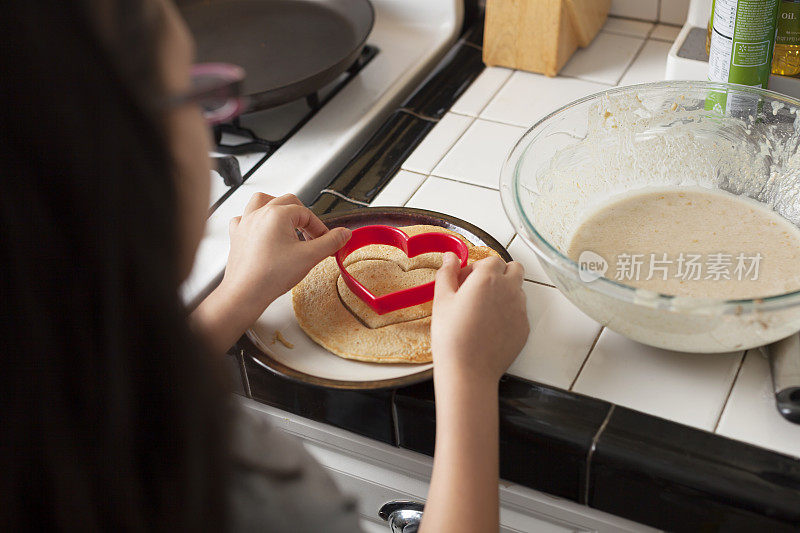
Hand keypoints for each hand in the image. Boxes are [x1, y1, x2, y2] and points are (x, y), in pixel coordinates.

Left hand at [192, 193, 349, 353]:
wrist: (245, 293)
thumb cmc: (270, 276)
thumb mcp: (309, 257)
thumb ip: (330, 243)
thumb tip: (344, 234)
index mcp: (277, 214)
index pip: (307, 213)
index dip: (319, 228)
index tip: (325, 241)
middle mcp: (259, 214)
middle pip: (287, 202)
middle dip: (303, 217)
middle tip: (311, 235)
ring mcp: (246, 223)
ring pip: (262, 201)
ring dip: (277, 208)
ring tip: (287, 221)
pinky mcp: (237, 235)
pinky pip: (244, 217)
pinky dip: (255, 220)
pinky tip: (262, 230)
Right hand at [431, 253, 528, 389]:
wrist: (468, 370)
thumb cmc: (452, 337)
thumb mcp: (442, 300)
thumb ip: (447, 273)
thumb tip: (450, 257)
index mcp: (488, 278)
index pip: (492, 259)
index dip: (477, 268)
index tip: (465, 281)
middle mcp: (509, 290)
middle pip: (514, 268)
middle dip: (499, 273)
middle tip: (480, 288)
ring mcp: (520, 310)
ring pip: (518, 290)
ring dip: (505, 292)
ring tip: (482, 310)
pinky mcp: (524, 328)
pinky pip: (519, 312)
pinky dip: (508, 314)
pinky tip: (489, 327)